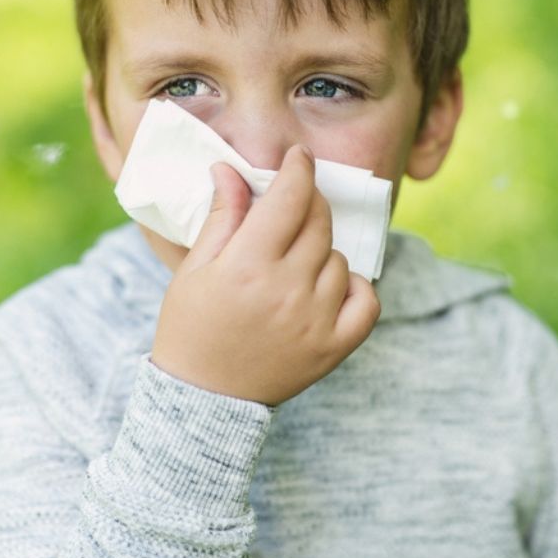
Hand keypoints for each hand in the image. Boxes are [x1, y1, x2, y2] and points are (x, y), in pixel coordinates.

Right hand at [150, 144, 381, 405]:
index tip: (298, 158)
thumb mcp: (195, 268)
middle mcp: (288, 290)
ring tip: (292, 265)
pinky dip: (355, 287)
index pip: (290, 197)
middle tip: (290, 209)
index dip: (299, 168)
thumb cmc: (191, 328)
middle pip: (318, 222)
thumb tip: (231, 169)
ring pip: (338, 258)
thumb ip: (223, 217)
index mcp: (248, 266)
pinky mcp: (334, 347)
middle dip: (307, 203)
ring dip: (320, 251)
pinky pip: (367, 300)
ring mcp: (316, 321)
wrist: (202, 399)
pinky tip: (329, 287)